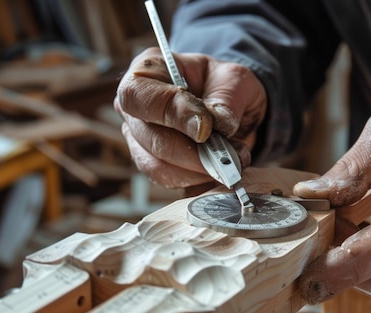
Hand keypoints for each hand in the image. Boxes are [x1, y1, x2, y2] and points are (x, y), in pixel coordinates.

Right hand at [114, 47, 266, 187]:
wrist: (235, 108)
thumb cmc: (226, 84)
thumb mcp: (234, 79)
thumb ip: (226, 98)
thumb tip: (217, 124)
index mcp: (147, 72)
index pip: (139, 95)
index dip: (171, 114)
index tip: (206, 129)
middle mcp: (136, 108)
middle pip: (149, 138)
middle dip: (193, 153)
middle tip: (229, 156)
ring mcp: (140, 140)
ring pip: (157, 166)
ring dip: (198, 171)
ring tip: (231, 162)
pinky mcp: (155, 166)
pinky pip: (171, 182)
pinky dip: (199, 181)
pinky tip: (221, 172)